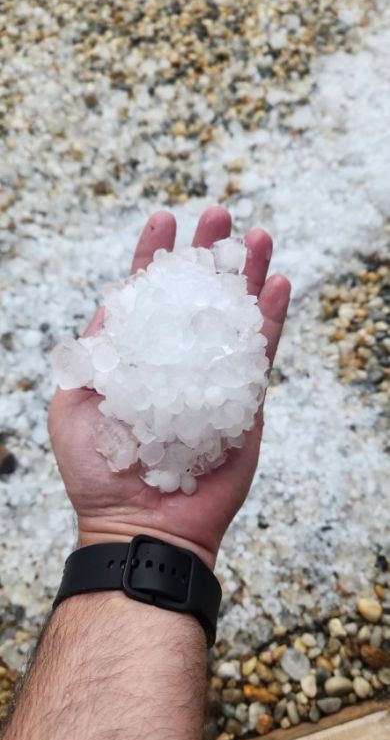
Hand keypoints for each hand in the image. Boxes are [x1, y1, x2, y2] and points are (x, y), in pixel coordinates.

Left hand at [48, 207, 289, 568]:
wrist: (141, 524)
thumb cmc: (99, 470)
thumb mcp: (76, 403)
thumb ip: (95, 353)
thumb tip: (113, 303)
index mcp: (137, 358)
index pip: (147, 297)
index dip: (155, 258)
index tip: (164, 219)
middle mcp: (177, 362)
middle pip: (196, 298)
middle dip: (207, 255)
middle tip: (219, 215)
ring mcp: (213, 380)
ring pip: (233, 317)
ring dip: (245, 276)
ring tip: (255, 236)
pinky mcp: (245, 404)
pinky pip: (260, 355)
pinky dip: (270, 319)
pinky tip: (277, 284)